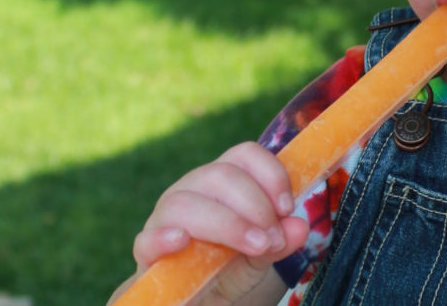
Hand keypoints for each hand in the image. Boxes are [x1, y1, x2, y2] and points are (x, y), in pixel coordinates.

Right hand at [110, 142, 309, 302]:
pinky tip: (183, 241)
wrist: (199, 299)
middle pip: (220, 175)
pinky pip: (147, 238)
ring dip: (228, 224)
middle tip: (274, 239)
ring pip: (186, 202)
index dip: (270, 174)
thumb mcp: (262, 254)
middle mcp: (192, 190)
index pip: (244, 155)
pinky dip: (164, 237)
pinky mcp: (147, 250)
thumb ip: (280, 240)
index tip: (288, 207)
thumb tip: (299, 227)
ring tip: (256, 247)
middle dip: (256, 206)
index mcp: (223, 182)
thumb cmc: (229, 267)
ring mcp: (165, 218)